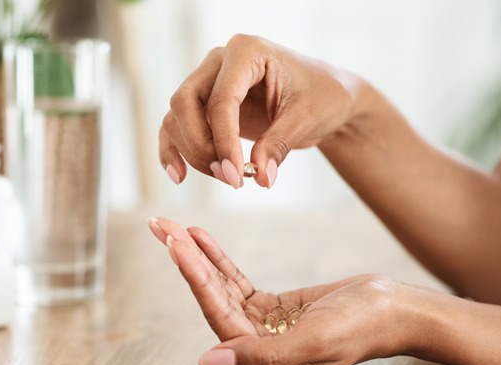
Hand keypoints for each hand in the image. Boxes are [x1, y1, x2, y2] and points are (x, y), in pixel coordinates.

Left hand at [148, 217, 416, 364]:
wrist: (393, 310)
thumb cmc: (361, 327)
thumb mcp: (314, 340)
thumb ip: (260, 355)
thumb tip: (207, 361)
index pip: (217, 315)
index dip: (193, 277)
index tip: (173, 243)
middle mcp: (256, 351)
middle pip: (211, 299)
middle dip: (185, 261)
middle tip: (161, 226)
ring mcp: (262, 329)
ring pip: (220, 288)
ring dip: (197, 257)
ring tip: (174, 226)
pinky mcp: (271, 309)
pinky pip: (236, 282)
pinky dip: (218, 260)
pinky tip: (201, 238)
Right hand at [160, 34, 362, 188]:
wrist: (326, 98)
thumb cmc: (322, 97)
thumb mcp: (307, 119)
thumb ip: (279, 145)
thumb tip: (262, 178)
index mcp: (247, 51)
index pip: (221, 97)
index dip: (224, 140)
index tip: (236, 174)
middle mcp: (219, 61)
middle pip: (185, 103)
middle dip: (202, 146)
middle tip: (230, 178)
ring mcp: (207, 81)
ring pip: (177, 117)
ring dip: (194, 153)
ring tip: (227, 179)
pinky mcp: (204, 106)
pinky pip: (176, 126)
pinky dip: (174, 150)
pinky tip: (179, 176)